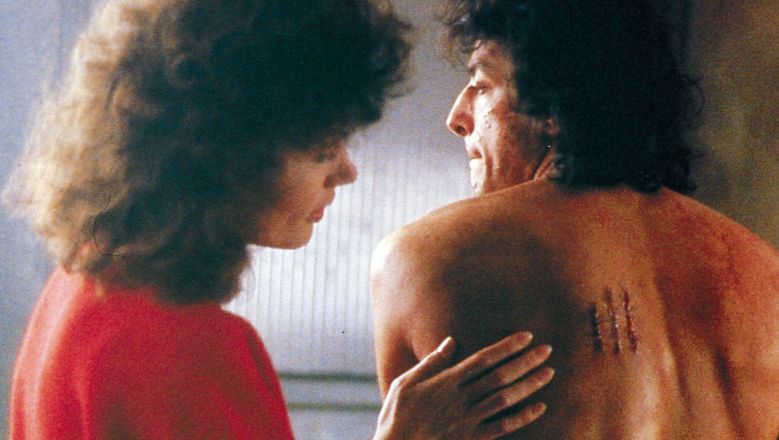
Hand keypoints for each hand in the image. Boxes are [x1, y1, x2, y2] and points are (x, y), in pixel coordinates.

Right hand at [373, 332, 553, 439]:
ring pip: (505, 399)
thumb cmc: (397, 416)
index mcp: (446, 381)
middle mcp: (461, 399)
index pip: (483, 359)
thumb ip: (431, 363)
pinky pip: (502, 427)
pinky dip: (522, 417)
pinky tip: (539, 407)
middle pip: (500, 376)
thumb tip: (451, 341)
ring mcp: (468, 420)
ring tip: (549, 373)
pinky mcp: (471, 439)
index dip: (506, 347)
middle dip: (525, 362)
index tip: (527, 336)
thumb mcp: (405, 383)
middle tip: (548, 350)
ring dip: (529, 385)